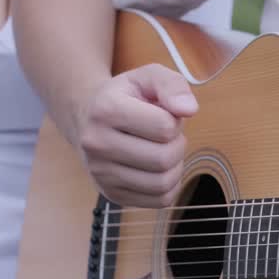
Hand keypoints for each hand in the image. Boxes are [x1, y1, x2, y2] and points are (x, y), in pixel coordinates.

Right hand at [73, 63, 197, 207]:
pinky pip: (159, 200)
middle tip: (168, 136)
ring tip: (164, 151)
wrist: (89, 119)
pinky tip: (159, 169)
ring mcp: (101, 173)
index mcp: (106, 110)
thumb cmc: (127, 97)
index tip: (164, 115)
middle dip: (177, 145)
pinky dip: (170, 186)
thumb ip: (173, 85)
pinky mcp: (111, 194)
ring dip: (175, 167)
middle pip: (163, 158)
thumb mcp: (149, 77)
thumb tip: (189, 109)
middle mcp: (96, 144)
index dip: (174, 120)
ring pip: (162, 183)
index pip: (164, 127)